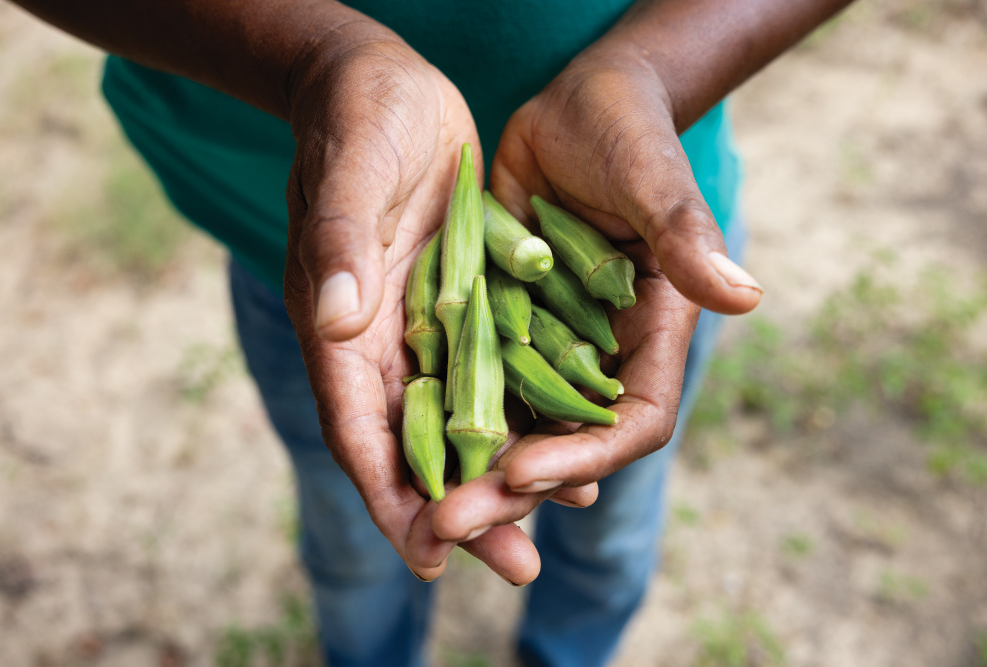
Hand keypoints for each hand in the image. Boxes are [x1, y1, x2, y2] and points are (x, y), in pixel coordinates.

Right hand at [280, 24, 541, 582]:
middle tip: (512, 566)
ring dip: (499, 476)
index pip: (357, 426)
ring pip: (459, 421)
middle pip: (414, 444)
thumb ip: (339, 243)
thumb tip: (336, 321)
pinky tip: (566, 445)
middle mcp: (378, 340)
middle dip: (457, 509)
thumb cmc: (358, 118)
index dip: (389, 493)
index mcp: (338, 323)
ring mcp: (419, 326)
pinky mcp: (458, 304)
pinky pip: (491, 374)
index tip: (427, 552)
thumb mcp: (351, 170)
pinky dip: (522, 416)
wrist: (383, 84)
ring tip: (549, 532)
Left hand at [434, 41, 763, 539]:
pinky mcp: (499, 326)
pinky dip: (440, 417)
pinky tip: (396, 446)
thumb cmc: (628, 132)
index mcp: (649, 335)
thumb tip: (745, 294)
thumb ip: (685, 236)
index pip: (630, 421)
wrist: (573, 110)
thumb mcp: (653, 178)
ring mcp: (545, 347)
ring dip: (466, 470)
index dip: (582, 455)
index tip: (525, 470)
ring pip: (510, 427)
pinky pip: (469, 382)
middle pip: (561, 444)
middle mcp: (597, 356)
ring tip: (418, 508)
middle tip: (448, 524)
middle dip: (509, 489)